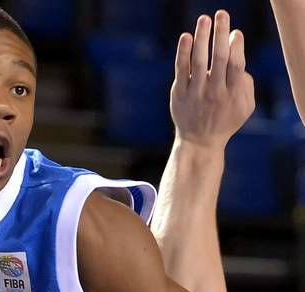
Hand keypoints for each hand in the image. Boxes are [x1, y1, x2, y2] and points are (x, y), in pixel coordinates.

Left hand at [171, 11, 254, 148]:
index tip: (236, 33)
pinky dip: (183, 53)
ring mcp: (195, 93)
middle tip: (222, 14)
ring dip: (201, 38)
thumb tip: (241, 61)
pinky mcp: (179, 94)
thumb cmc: (225, 120)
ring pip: (198, 61)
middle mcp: (213, 92)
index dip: (237, 47)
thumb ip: (246, 84)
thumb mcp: (245, 107)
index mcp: (231, 93)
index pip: (235, 66)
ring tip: (204, 19)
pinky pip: (181, 70)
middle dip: (221, 34)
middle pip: (218, 59)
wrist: (199, 142)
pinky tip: (185, 37)